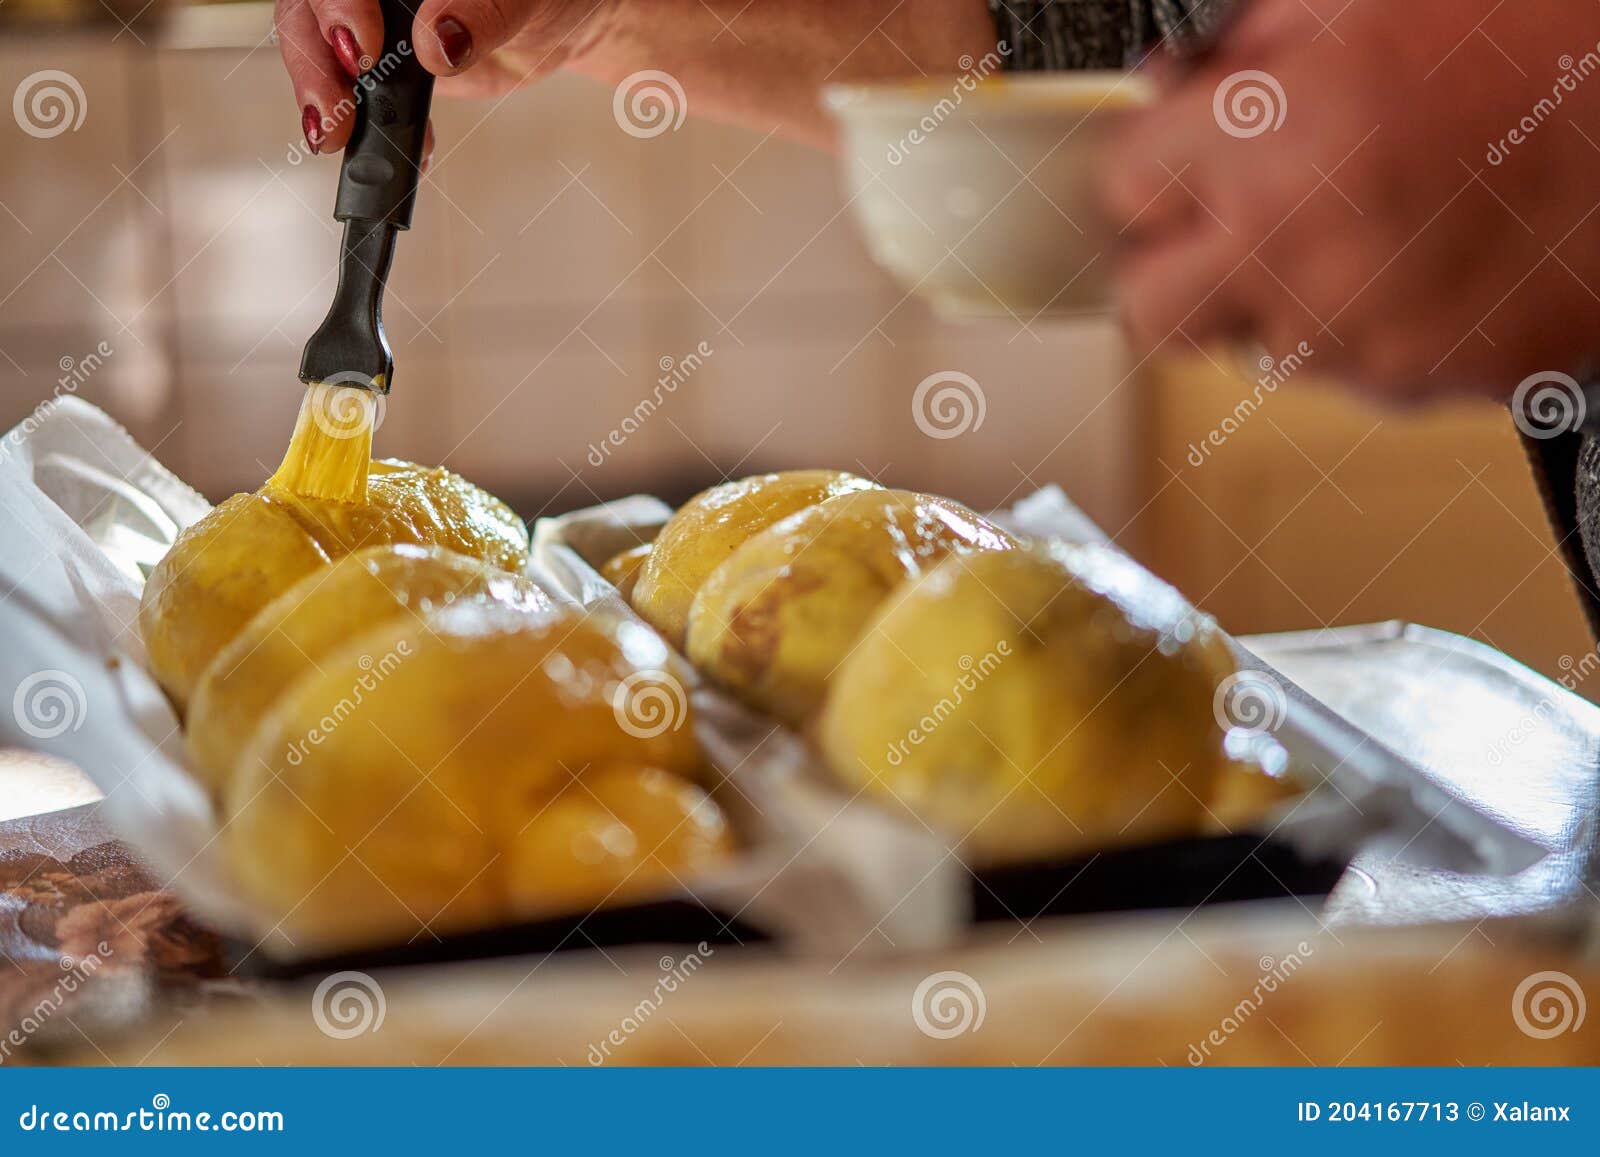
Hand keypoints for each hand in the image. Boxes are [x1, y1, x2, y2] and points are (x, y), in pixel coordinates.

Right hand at [275, 0, 620, 153]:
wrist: (564, 24)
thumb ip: (481, 13)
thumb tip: (437, 42)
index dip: (335, 7)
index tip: (364, 52)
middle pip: (308, 12)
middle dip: (314, 64)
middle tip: (335, 115)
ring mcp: (375, 21)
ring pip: (320, 52)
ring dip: (327, 102)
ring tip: (341, 140)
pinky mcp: (388, 64)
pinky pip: (357, 93)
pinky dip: (370, 128)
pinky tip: (395, 150)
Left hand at [1101, 0, 1599, 399]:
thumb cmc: (1550, 36)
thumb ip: (1250, 41)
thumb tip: (1174, 83)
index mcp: (1268, 138)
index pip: (1124, 191)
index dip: (1152, 175)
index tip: (1174, 170)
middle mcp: (1294, 251)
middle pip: (1155, 310)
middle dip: (1176, 270)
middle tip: (1224, 229)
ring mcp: (1357, 332)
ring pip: (1258, 345)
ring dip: (1285, 297)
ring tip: (1371, 225)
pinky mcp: (1422, 382)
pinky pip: (1353, 372)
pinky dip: (1372, 328)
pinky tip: (1428, 262)